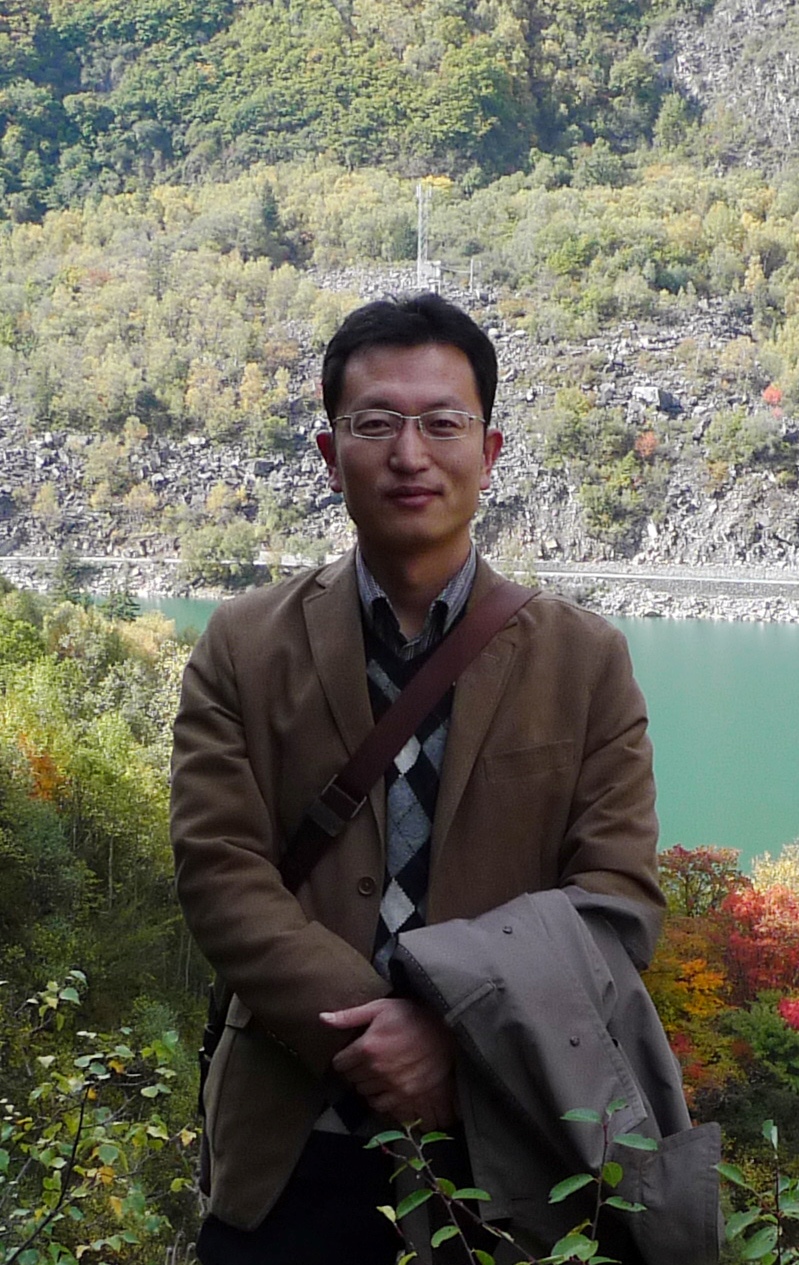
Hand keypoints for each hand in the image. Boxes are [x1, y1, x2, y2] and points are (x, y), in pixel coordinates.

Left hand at [319, 997, 457, 1127]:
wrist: (445, 1030)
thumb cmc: (411, 1015)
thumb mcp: (380, 1008)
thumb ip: (349, 1016)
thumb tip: (322, 1018)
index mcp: (367, 1047)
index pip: (340, 1064)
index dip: (344, 1057)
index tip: (352, 1053)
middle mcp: (376, 1070)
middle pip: (351, 1079)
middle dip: (355, 1070)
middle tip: (366, 1061)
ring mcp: (391, 1085)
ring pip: (364, 1093)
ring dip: (367, 1084)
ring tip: (377, 1072)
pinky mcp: (405, 1096)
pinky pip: (381, 1105)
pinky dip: (380, 1097)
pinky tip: (386, 1086)